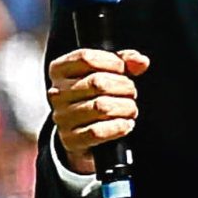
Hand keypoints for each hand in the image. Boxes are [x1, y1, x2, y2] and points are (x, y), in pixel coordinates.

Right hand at [47, 47, 147, 173]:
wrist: (80, 131)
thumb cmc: (94, 96)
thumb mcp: (106, 72)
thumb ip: (124, 61)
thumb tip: (140, 61)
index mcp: (60, 70)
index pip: (86, 58)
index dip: (113, 62)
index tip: (124, 70)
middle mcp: (57, 93)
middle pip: (98, 83)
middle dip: (124, 87)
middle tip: (131, 93)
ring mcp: (62, 117)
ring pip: (101, 107)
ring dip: (126, 107)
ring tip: (130, 109)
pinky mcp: (71, 139)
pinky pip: (98, 132)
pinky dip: (119, 127)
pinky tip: (125, 124)